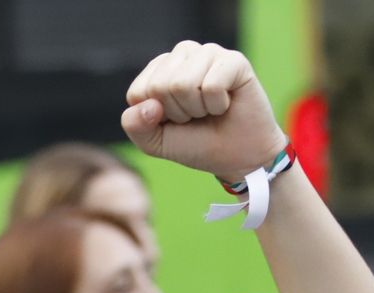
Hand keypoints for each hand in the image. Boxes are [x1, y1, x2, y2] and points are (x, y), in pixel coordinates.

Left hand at [121, 42, 287, 183]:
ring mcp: (209, 53)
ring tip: (211, 109)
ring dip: (198, 109)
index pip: (138, 92)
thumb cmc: (196, 144)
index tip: (176, 122)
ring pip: (183, 84)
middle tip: (197, 116)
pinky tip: (227, 104)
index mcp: (159, 69)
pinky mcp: (234, 60)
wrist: (238, 157)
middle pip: (160, 86)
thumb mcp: (156, 143)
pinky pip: (211, 86)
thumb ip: (134, 126)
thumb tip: (148, 106)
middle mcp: (183, 54)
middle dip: (178, 113)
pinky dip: (218, 105)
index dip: (155, 118)